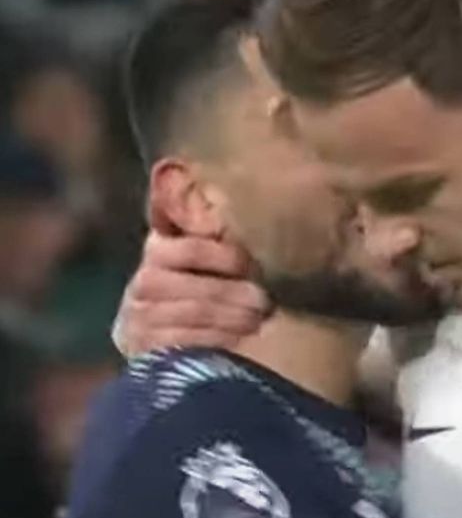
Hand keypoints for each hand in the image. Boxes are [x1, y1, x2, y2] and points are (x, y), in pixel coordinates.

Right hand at [113, 232, 269, 356]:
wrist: (162, 335)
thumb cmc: (196, 284)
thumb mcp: (201, 251)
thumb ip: (198, 220)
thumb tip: (173, 171)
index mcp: (159, 249)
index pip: (193, 248)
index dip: (228, 258)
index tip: (254, 268)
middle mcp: (143, 281)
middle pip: (199, 285)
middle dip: (237, 294)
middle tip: (266, 302)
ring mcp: (139, 315)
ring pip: (196, 312)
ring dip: (234, 317)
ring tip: (259, 320)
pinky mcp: (143, 346)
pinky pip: (187, 341)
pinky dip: (218, 339)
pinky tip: (239, 339)